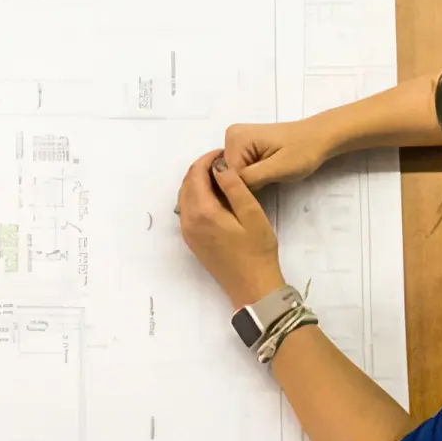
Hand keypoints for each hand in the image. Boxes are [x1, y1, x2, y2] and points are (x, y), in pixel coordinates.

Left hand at [176, 151, 286, 308]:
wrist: (252, 287)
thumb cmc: (258, 251)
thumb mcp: (252, 214)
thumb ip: (234, 187)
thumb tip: (219, 166)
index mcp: (202, 213)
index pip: (196, 175)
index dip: (208, 159)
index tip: (223, 153)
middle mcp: (188, 222)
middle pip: (186, 184)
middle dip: (201, 168)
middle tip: (222, 162)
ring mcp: (188, 233)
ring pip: (184, 197)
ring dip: (197, 182)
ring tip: (220, 176)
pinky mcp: (192, 241)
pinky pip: (187, 211)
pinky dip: (196, 197)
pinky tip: (215, 196)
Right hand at [223, 118, 329, 191]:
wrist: (319, 138)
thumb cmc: (303, 151)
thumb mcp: (278, 168)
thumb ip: (250, 178)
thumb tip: (227, 189)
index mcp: (235, 138)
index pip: (226, 176)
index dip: (241, 190)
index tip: (259, 194)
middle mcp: (230, 137)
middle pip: (227, 175)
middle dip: (243, 186)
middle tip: (266, 186)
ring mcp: (236, 141)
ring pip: (232, 175)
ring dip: (246, 184)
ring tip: (266, 181)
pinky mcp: (244, 148)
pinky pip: (239, 170)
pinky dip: (249, 179)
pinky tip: (263, 179)